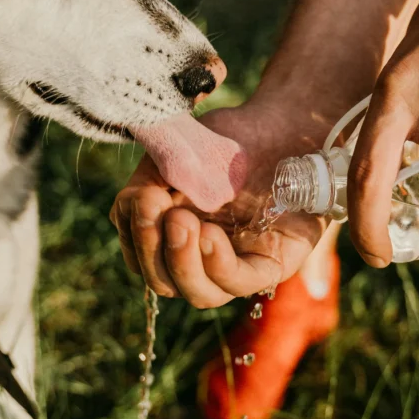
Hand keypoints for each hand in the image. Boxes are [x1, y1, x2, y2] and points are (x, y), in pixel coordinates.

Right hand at [109, 96, 333, 307]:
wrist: (283, 125)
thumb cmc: (229, 139)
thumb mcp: (179, 152)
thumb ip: (150, 177)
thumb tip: (134, 205)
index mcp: (175, 233)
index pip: (141, 256)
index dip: (134, 235)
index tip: (139, 197)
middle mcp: (203, 256)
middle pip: (164, 281)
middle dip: (152, 248)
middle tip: (154, 207)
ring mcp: (238, 264)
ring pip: (200, 293)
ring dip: (182, 261)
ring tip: (183, 222)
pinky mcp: (272, 263)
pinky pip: (241, 283)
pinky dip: (218, 265)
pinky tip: (209, 235)